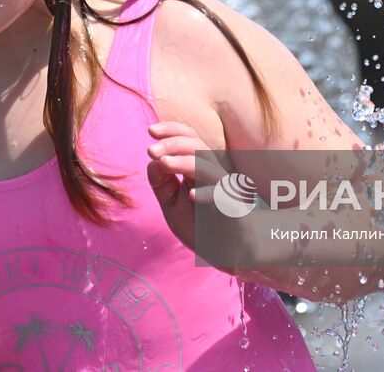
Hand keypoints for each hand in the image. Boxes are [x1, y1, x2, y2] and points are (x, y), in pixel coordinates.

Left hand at [145, 121, 249, 269]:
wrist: (231, 254)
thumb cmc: (203, 226)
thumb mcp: (173, 206)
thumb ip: (162, 185)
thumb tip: (152, 162)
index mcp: (200, 169)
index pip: (189, 140)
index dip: (172, 130)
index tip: (150, 130)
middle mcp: (213, 174)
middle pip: (198, 147)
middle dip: (173, 144)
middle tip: (151, 150)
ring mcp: (224, 191)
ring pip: (208, 168)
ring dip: (185, 162)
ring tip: (164, 162)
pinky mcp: (233, 211)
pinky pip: (223, 199)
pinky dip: (208, 194)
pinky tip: (192, 195)